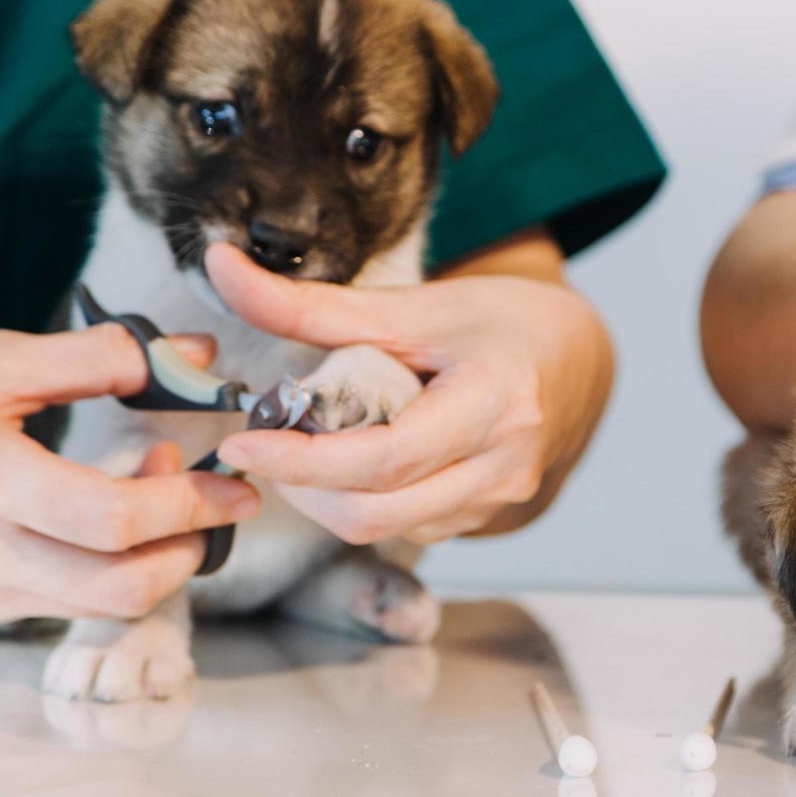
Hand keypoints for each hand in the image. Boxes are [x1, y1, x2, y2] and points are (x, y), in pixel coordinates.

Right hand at [0, 328, 257, 627]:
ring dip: (155, 561)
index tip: (236, 479)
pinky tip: (105, 517)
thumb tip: (194, 352)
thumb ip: (97, 358)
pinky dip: (108, 570)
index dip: (192, 503)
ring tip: (157, 492)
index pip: (114, 521)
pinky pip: (63, 603)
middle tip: (214, 495)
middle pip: (123, 589)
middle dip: (193, 547)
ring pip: (100, 607)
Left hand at [206, 242, 612, 544]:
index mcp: (494, 403)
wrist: (576, 358)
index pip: (383, 459)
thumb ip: (309, 304)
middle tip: (264, 443)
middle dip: (304, 487)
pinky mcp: (487, 521)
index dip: (303, 461)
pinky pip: (407, 527)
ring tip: (308, 444)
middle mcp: (505, 465)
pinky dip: (364, 501)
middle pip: (377, 512)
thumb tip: (219, 267)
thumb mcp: (408, 306)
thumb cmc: (494, 325)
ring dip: (329, 497)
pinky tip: (354, 459)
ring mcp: (500, 502)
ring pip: (386, 529)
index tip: (241, 441)